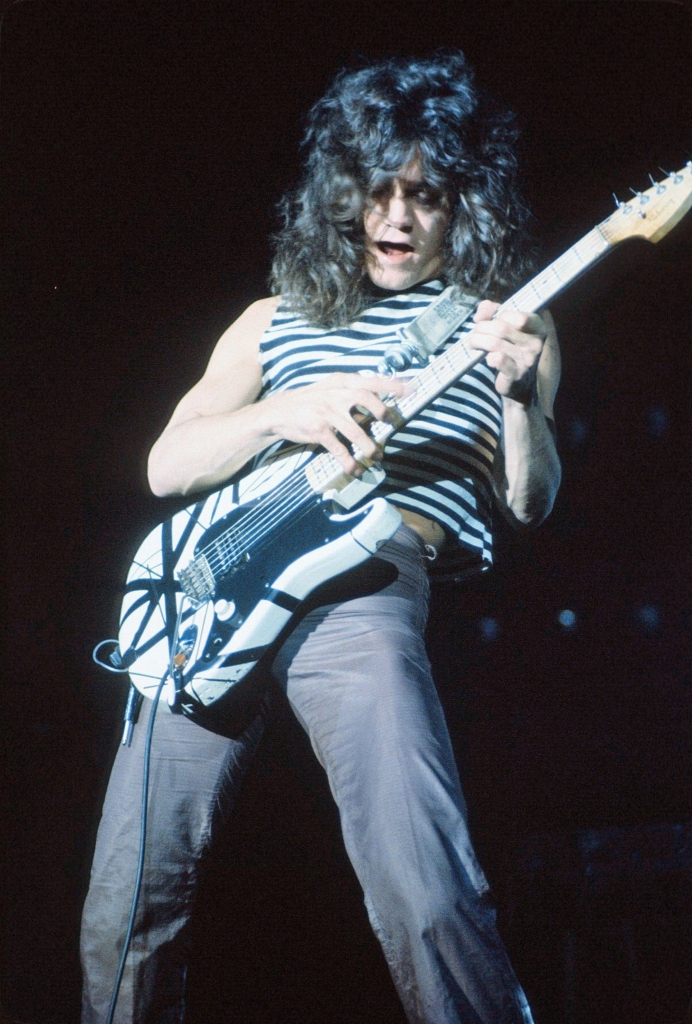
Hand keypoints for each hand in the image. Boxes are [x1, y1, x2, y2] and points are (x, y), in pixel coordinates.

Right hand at [261, 372, 408, 473]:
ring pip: (355, 430)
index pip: (370, 381)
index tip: (410, 389)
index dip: (392, 385)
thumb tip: (379, 400)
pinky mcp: (318, 431)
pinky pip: (339, 449)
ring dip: (369, 446)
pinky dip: (349, 461)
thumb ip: (351, 391)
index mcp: (341, 382)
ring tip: (377, 455)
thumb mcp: (329, 388)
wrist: (278, 412)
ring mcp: (326, 412)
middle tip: (393, 422)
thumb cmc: (309, 401)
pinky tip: (355, 469)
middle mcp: (335, 394)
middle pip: (365, 398)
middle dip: (383, 412)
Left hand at [469, 300, 548, 405]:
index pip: (518, 316)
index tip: (488, 318)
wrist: (520, 383)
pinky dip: (488, 357)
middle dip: (482, 328)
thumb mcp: (506, 325)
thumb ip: (493, 311)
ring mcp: (527, 360)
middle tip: (476, 332)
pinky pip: (497, 360)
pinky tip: (488, 358)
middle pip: (501, 328)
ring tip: (474, 343)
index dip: (498, 314)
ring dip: (477, 341)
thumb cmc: (511, 347)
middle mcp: (536, 343)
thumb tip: (480, 313)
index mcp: (538, 327)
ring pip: (494, 343)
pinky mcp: (516, 374)